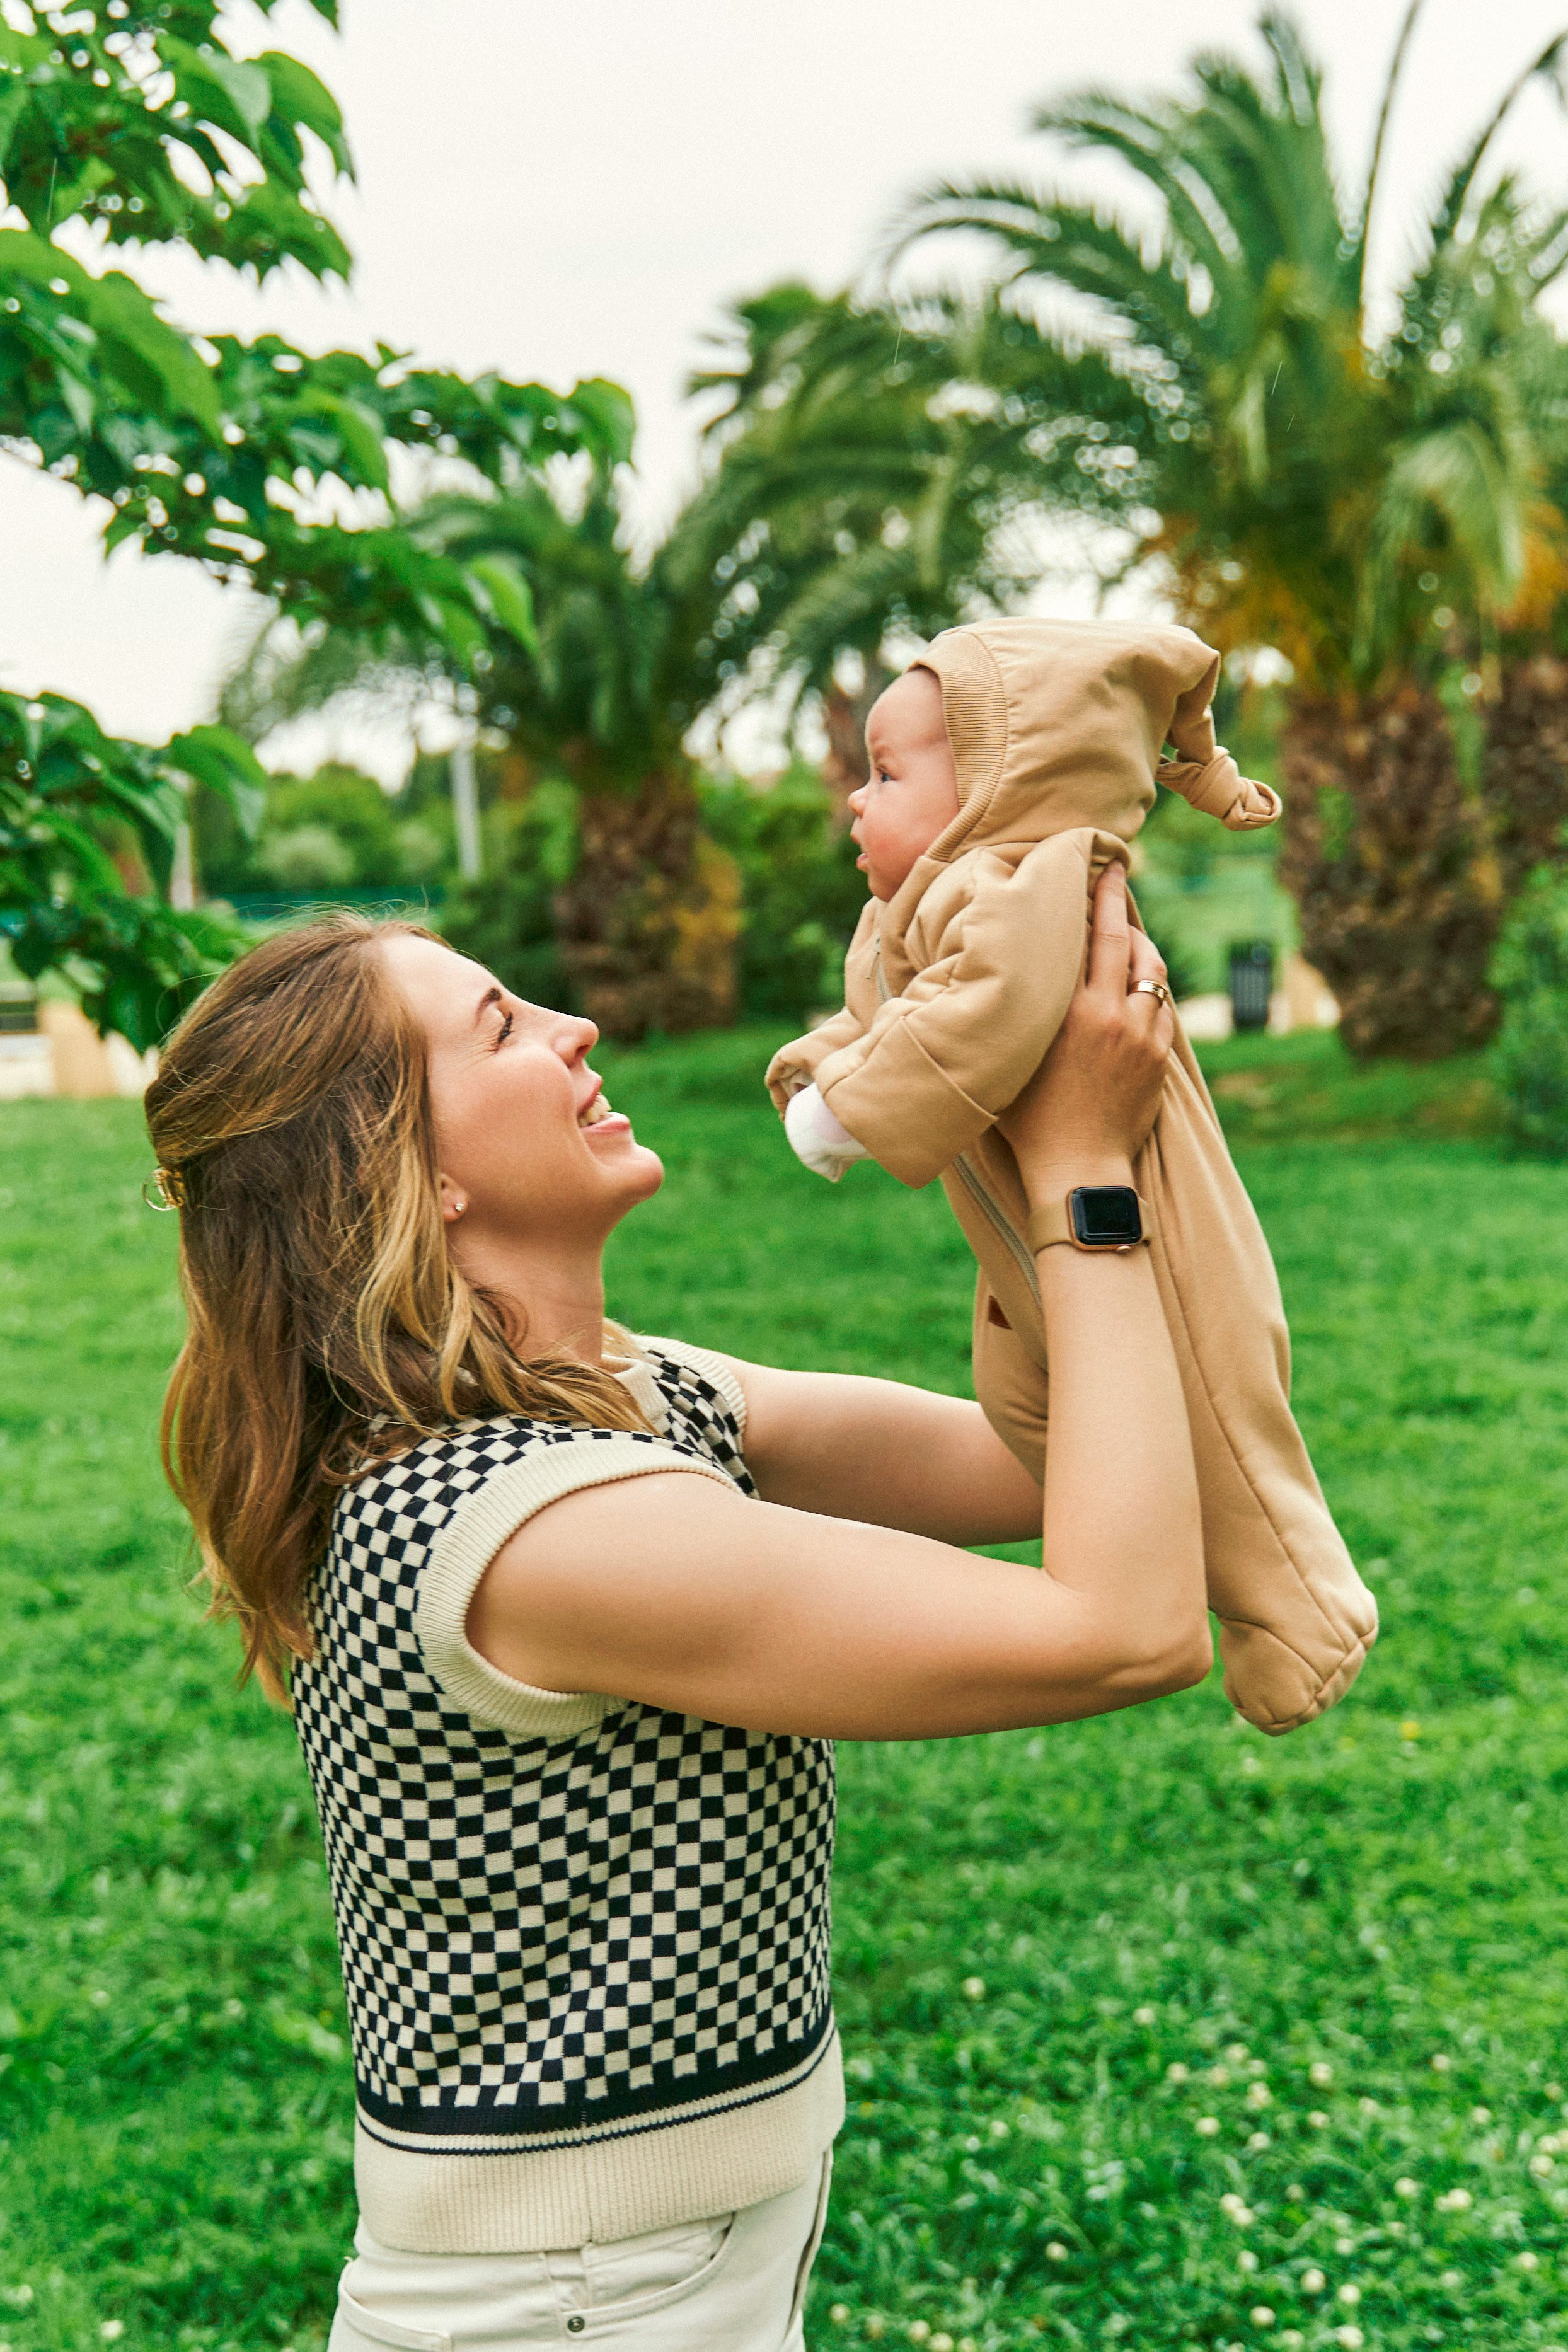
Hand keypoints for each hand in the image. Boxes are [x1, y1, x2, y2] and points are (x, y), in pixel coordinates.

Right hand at [996, 864, 1173, 1198]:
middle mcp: (1111, 1015)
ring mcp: (1141, 1036)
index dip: (1092, 900)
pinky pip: (1162, 1008)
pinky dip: (1152, 987)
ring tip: (1129, 931)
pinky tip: (1141, 982)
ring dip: (1141, 946)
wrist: (1078, 1168)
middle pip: (1123, 942)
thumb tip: (995, 982)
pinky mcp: (1158, 1059)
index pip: (1087, 939)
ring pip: (1152, 972)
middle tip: (1116, 873)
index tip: (1095, 870)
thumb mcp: (1010, 1061)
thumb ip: (1012, 1017)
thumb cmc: (1028, 1121)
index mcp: (1072, 1012)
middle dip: (1118, 902)